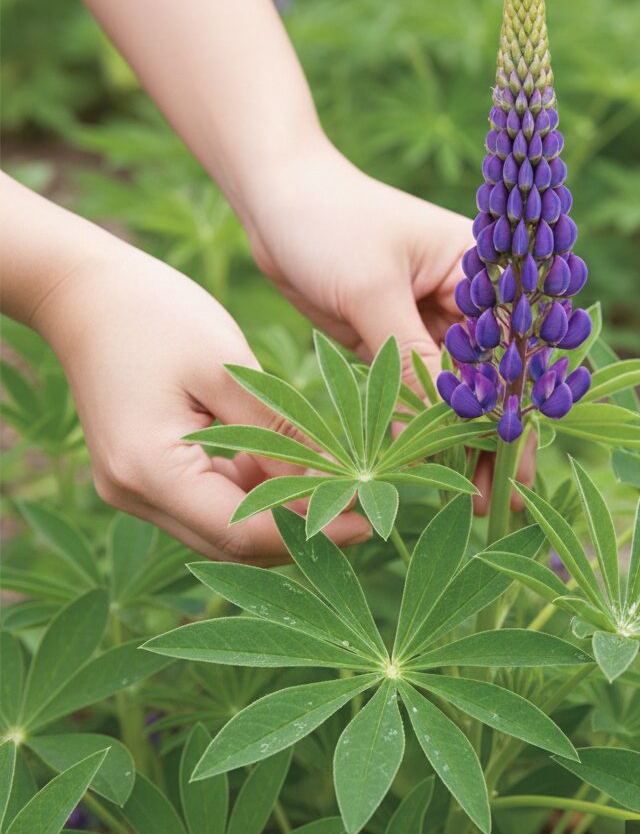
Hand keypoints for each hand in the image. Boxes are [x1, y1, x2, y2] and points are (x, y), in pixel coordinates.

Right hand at [38, 238, 371, 562]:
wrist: (82, 291)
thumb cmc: (156, 315)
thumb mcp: (229, 369)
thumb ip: (277, 433)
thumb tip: (327, 485)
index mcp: (150, 470)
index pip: (242, 532)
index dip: (309, 533)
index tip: (364, 522)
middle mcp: (135, 493)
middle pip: (231, 542)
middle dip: (299, 531)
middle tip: (360, 511)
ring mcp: (133, 488)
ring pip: (222, 527)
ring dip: (277, 513)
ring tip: (333, 486)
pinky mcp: (142, 474)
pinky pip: (207, 501)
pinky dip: (250, 492)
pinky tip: (284, 463)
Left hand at [238, 136, 534, 511]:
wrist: (274, 197)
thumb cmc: (329, 222)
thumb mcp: (372, 290)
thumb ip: (409, 361)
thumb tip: (437, 432)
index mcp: (482, 270)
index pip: (515, 348)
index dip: (518, 408)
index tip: (516, 462)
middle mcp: (468, 298)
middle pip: (494, 379)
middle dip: (496, 437)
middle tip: (499, 499)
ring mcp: (433, 320)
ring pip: (459, 393)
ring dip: (463, 441)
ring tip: (475, 498)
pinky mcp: (398, 337)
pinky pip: (420, 391)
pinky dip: (426, 426)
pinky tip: (433, 466)